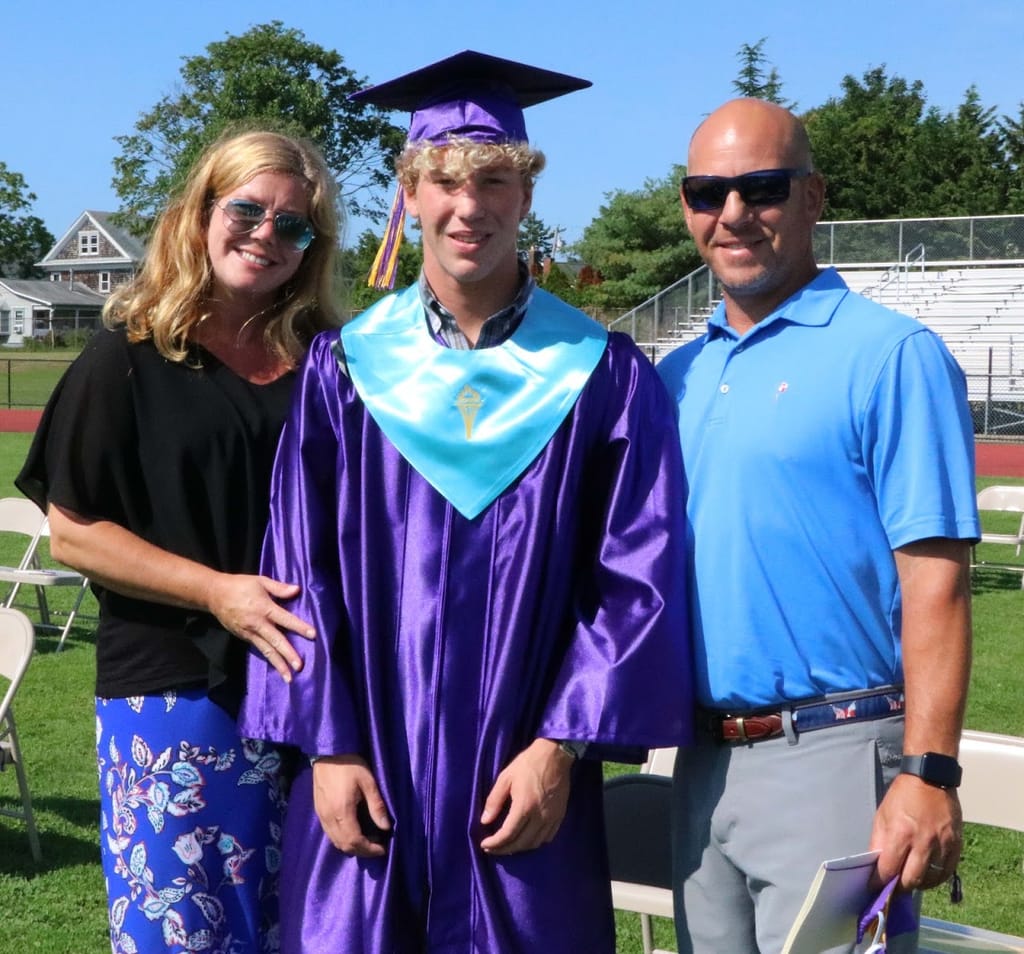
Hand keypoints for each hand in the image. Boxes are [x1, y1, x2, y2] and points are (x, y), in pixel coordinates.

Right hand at [207, 572, 315, 681]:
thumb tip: (297, 589)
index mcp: (264, 608)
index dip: (299, 627)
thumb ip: (279, 588)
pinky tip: (277, 668)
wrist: (214, 595)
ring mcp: (249, 633)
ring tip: (289, 678)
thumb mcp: (260, 581)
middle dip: (288, 654)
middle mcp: (257, 624)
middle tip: (300, 666)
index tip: (313, 634)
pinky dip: (269, 659)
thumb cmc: (240, 585)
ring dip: (278, 665)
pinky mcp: (244, 638)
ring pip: (267, 651)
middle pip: (276, 641)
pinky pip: (259, 649)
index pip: (285, 619)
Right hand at [311, 755, 391, 856]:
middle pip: (344, 845)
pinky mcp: (318, 811)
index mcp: (342, 812)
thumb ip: (376, 806)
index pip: (355, 841)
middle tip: (377, 847)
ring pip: (335, 841)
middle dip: (362, 851)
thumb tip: (385, 827)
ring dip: (351, 846)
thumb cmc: (350, 764)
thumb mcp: (368, 782)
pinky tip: (353, 831)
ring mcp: (321, 815)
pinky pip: (329, 833)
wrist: (328, 751)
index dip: (369, 849)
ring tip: (367, 841)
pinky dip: (342, 838)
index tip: (383, 849)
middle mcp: (329, 818)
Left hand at [479, 738, 573, 854]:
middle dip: (504, 849)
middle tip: (492, 848)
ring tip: (507, 845)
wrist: (555, 755)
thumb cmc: (527, 764)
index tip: (484, 844)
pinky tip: (526, 839)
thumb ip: (494, 800)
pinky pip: (547, 837)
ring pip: (535, 843)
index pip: (508, 834)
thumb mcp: (505, 777)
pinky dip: (535, 842)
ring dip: (519, 848)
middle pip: (521, 843)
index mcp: (524, 806)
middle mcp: (540, 816)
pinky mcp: (560, 816)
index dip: (495, 843)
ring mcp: (552, 818)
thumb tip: (485, 821)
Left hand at [870, 772, 962, 890]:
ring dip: (918, 884)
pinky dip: (936, 878)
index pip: (889, 868)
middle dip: (900, 888)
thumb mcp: (882, 815)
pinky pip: (947, 872)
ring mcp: (942, 844)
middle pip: (911, 879)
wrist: (930, 778)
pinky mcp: (956, 845)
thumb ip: (879, 841)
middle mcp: (923, 842)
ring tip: (909, 882)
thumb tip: (876, 864)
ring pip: (931, 879)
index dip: (880, 882)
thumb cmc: (902, 796)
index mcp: (901, 833)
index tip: (875, 887)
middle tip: (893, 889)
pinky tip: (927, 876)